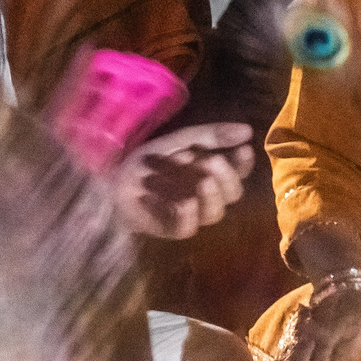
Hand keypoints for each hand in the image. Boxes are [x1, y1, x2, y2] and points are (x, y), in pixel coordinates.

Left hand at [116, 121, 254, 238]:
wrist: (112, 180)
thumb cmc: (148, 161)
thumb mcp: (180, 141)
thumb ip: (212, 136)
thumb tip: (249, 131)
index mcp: (211, 173)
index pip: (239, 171)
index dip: (244, 163)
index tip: (243, 150)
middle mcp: (205, 195)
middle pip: (232, 195)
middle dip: (228, 178)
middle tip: (214, 161)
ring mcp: (190, 214)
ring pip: (215, 214)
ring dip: (212, 197)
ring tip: (202, 182)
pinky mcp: (172, 229)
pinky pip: (188, 228)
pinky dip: (186, 214)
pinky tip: (179, 201)